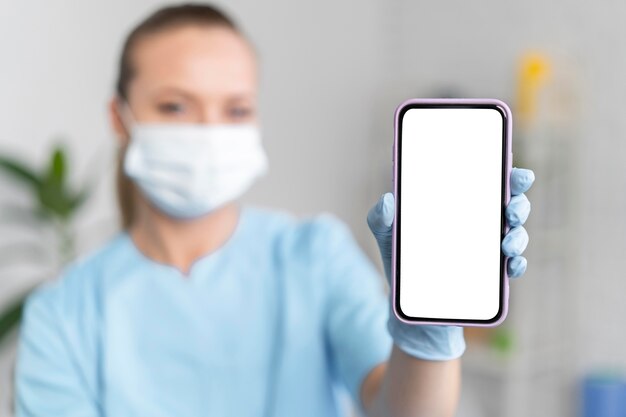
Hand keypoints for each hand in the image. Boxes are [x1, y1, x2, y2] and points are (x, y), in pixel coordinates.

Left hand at [367, 167, 534, 359]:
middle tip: (512, 212)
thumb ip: (381, 218)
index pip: (489, 183)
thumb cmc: (401, 262)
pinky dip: (517, 265)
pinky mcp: (492, 279)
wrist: (407, 310)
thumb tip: (387, 200)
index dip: (509, 175)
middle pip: (512, 206)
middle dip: (520, 204)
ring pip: (517, 236)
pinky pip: (513, 269)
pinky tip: (511, 265)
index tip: (518, 175)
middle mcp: (480, 224)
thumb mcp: (387, 237)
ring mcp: (488, 251)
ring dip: (519, 237)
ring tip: (506, 245)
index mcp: (460, 205)